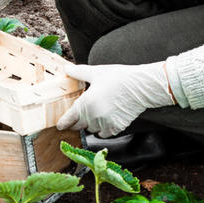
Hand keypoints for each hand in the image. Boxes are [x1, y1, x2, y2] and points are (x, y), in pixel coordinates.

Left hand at [56, 62, 174, 137]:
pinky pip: (103, 134)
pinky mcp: (115, 128)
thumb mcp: (97, 72)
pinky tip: (107, 118)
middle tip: (80, 116)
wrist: (143, 86)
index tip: (60, 126)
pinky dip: (103, 129)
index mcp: (86, 103)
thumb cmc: (120, 78)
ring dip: (91, 125)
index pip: (68, 119)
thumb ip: (79, 73)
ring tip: (98, 112)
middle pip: (78, 126)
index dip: (63, 123)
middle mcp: (93, 116)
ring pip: (91, 130)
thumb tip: (66, 68)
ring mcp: (104, 124)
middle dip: (77, 122)